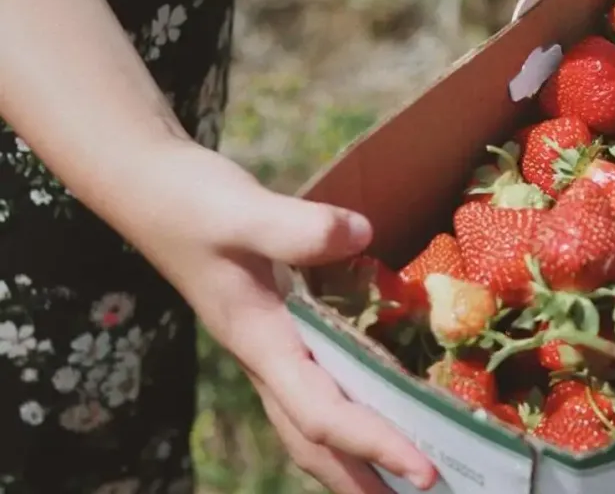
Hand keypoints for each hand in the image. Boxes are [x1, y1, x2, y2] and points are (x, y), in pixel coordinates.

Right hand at [126, 141, 436, 493]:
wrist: (149, 189)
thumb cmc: (192, 202)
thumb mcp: (242, 211)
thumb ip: (297, 229)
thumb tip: (360, 235)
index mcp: (260, 343)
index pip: (321, 414)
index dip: (374, 445)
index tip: (424, 470)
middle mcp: (266, 358)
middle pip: (315, 441)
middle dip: (365, 478)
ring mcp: (269, 348)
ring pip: (313, 421)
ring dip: (355, 456)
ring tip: (406, 478)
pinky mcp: (276, 330)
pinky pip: (317, 387)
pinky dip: (349, 412)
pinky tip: (383, 405)